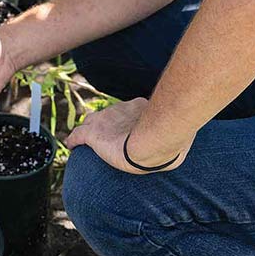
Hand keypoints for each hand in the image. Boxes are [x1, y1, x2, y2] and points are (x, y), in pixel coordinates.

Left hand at [66, 98, 188, 173]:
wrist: (154, 140)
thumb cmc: (168, 140)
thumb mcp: (175, 135)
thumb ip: (175, 138)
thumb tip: (184, 147)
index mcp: (138, 108)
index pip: (127, 112)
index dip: (125, 120)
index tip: (127, 127)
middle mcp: (120, 110)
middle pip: (107, 114)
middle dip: (105, 122)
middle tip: (105, 134)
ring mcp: (105, 121)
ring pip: (91, 123)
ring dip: (89, 130)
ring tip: (86, 140)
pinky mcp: (94, 135)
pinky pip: (78, 136)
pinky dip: (74, 140)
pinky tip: (71, 146)